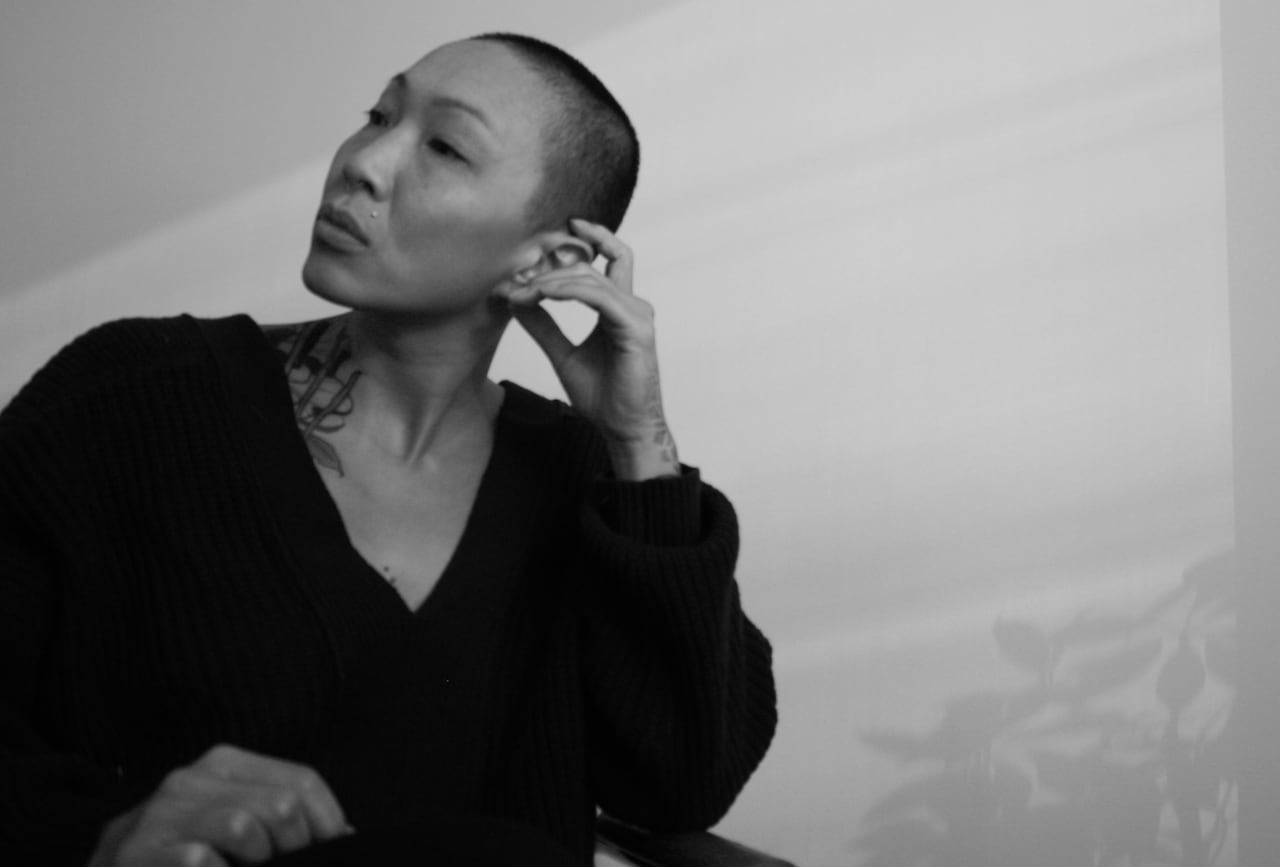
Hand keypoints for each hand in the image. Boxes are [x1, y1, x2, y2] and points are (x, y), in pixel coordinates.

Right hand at [90, 744, 349, 866]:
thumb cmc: (181, 852)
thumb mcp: (232, 823)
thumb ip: (281, 820)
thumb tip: (347, 837)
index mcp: (223, 764)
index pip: (302, 782)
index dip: (328, 824)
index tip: (332, 850)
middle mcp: (191, 779)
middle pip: (282, 805)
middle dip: (295, 847)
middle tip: (281, 864)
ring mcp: (162, 815)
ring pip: (245, 828)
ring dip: (258, 862)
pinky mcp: (142, 853)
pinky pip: (202, 859)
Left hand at [503, 219, 678, 480]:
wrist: (624, 428)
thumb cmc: (604, 397)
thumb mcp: (563, 355)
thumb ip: (544, 327)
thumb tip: (518, 301)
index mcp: (620, 308)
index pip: (611, 257)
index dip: (588, 238)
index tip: (549, 240)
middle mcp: (632, 305)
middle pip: (591, 267)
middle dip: (550, 269)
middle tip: (517, 278)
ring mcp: (637, 315)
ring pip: (591, 279)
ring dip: (551, 281)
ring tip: (522, 291)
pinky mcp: (636, 328)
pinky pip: (598, 297)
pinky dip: (567, 291)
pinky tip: (542, 294)